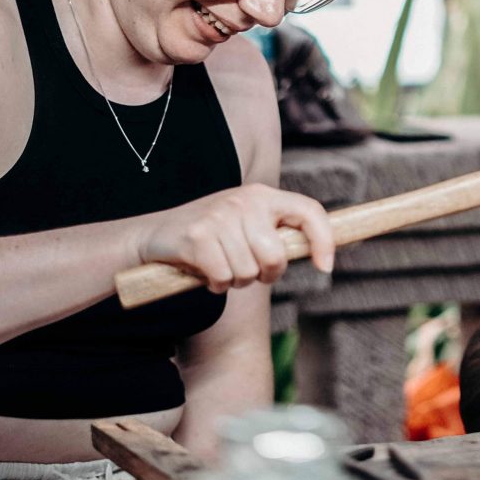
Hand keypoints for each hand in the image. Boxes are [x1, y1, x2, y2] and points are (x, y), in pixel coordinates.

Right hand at [136, 184, 333, 293]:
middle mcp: (244, 200)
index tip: (326, 267)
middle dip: (263, 274)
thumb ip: (277, 235)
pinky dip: (216, 284)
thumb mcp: (247, 225)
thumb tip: (324, 258)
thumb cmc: (212, 237)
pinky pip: (224, 278)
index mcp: (263, 195)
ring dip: (235, 281)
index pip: (309, 211)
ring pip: (248, 272)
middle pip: (276, 257)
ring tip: (220, 265)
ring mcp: (220, 216)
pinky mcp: (197, 236)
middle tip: (245, 268)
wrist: (154, 236)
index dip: (324, 240)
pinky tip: (204, 271)